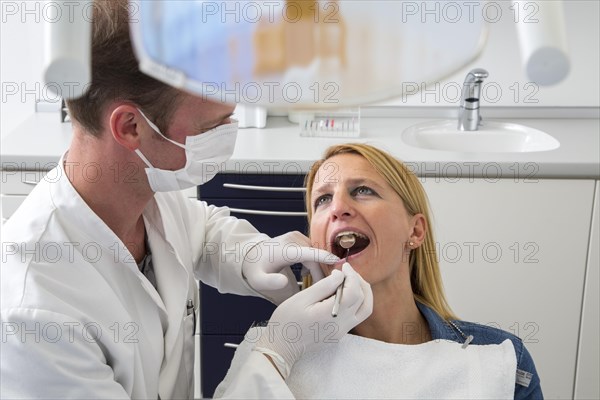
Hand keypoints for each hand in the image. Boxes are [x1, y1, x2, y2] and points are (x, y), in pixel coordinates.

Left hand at [242, 231, 337, 303]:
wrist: (250, 254)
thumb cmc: (256, 269)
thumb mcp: (258, 280)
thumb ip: (270, 282)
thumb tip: (284, 282)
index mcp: (285, 250)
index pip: (308, 252)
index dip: (324, 257)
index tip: (338, 262)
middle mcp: (292, 240)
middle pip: (314, 256)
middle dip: (321, 273)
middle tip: (322, 289)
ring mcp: (296, 236)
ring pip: (315, 253)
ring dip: (317, 267)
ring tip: (313, 282)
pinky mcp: (298, 236)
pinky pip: (312, 250)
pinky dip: (313, 261)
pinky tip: (306, 272)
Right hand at [253, 262, 372, 377]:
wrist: (281, 347)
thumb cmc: (286, 321)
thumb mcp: (302, 298)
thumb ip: (324, 286)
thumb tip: (340, 275)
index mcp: (330, 315)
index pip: (354, 292)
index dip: (352, 276)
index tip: (344, 266)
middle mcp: (341, 325)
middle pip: (363, 300)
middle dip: (358, 281)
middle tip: (347, 271)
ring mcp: (342, 332)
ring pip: (365, 309)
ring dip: (363, 292)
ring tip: (351, 281)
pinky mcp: (340, 334)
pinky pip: (357, 316)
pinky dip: (357, 301)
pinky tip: (345, 293)